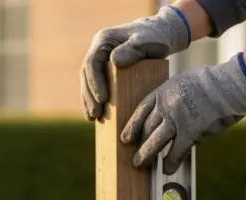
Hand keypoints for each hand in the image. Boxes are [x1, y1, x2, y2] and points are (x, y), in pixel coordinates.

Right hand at [80, 6, 190, 121]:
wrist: (158, 34)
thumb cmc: (154, 37)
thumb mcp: (146, 41)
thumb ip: (132, 48)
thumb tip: (114, 61)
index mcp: (103, 40)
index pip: (92, 63)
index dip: (94, 82)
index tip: (102, 99)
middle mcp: (97, 50)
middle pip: (86, 75)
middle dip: (89, 96)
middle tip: (95, 114)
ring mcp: (100, 60)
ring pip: (88, 82)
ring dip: (88, 101)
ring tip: (92, 118)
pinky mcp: (105, 69)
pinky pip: (96, 85)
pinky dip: (95, 100)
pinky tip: (97, 115)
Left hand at [122, 55, 245, 173]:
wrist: (232, 84)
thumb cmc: (213, 83)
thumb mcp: (185, 82)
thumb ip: (173, 98)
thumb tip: (167, 117)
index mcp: (164, 90)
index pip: (141, 110)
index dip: (131, 126)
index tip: (125, 138)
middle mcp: (166, 104)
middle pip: (146, 128)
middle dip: (139, 144)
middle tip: (134, 157)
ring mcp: (177, 119)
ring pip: (155, 141)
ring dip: (146, 155)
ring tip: (140, 164)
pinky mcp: (190, 132)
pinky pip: (176, 151)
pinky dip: (171, 162)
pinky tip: (167, 168)